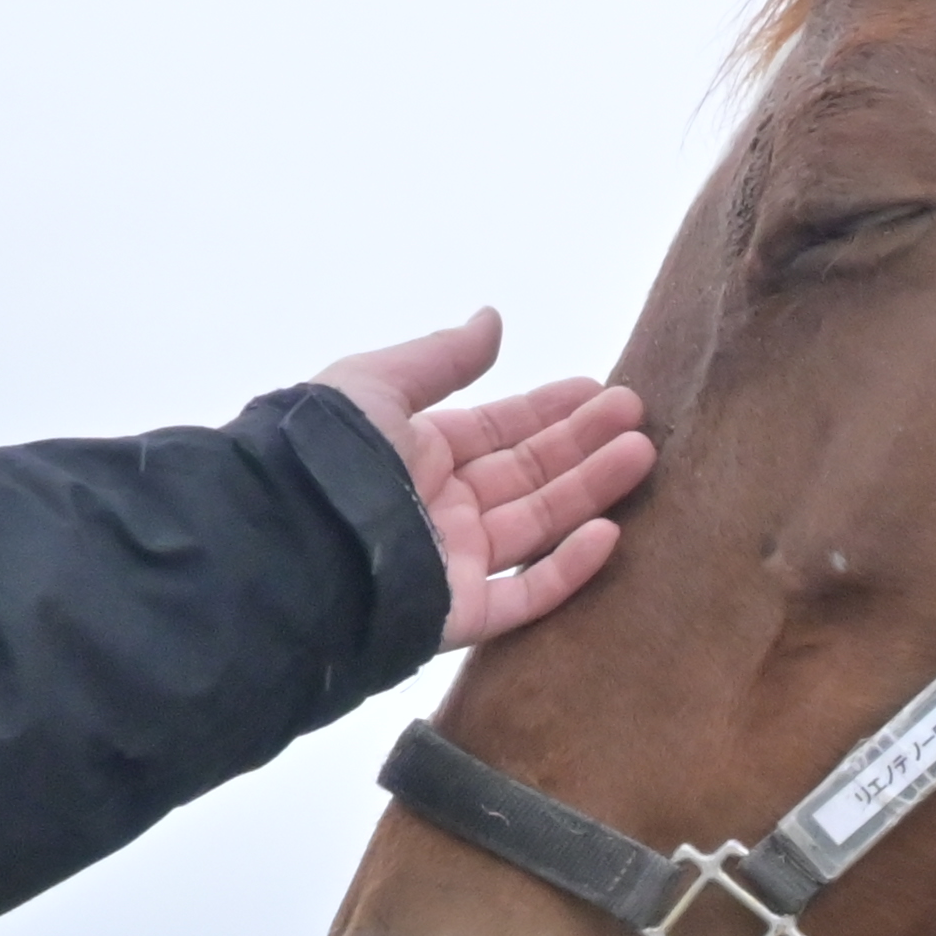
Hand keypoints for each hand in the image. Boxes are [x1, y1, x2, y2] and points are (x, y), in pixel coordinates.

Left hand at [314, 310, 657, 646]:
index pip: (496, 432)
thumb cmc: (330, 454)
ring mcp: (454, 564)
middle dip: (582, 445)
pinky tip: (610, 532)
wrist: (294, 535)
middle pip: (527, 475)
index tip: (600, 392)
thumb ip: (440, 357)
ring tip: (641, 454)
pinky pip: (526, 594)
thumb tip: (494, 320)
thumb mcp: (378, 383)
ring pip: (537, 527)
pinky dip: (570, 567)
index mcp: (416, 455)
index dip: (548, 410)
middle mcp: (440, 508)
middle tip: (636, 418)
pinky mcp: (461, 614)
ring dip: (590, 491)